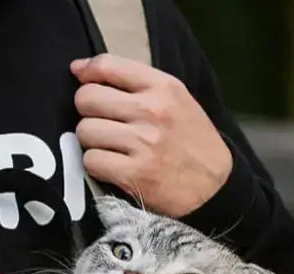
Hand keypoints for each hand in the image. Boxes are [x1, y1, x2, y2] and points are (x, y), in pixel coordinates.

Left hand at [71, 54, 232, 217]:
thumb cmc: (189, 141)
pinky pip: (92, 161)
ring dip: (91, 141)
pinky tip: (112, 166)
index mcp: (162, 87)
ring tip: (110, 147)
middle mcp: (151, 111)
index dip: (86, 73)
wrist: (214, 186)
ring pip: (85, 131)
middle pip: (88, 99)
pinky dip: (96, 165)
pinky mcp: (133, 174)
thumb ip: (134, 83)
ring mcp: (142, 143)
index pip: (107, 66)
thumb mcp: (175, 99)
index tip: (81, 79)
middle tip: (102, 123)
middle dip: (88, 112)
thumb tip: (80, 69)